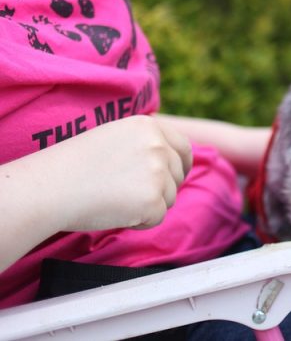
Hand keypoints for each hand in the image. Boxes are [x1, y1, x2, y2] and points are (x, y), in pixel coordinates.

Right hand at [45, 116, 192, 231]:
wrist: (49, 187)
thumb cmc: (73, 166)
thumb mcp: (115, 137)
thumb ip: (144, 144)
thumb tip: (170, 159)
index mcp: (149, 126)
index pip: (183, 147)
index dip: (181, 165)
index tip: (176, 176)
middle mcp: (158, 145)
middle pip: (177, 175)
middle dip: (160, 188)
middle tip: (127, 193)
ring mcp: (158, 172)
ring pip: (169, 197)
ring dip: (148, 204)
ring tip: (114, 198)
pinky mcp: (153, 199)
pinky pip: (157, 217)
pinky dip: (139, 221)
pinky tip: (114, 211)